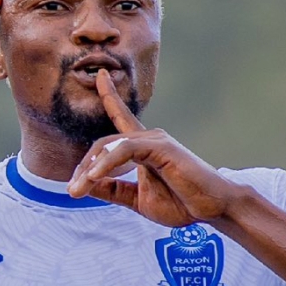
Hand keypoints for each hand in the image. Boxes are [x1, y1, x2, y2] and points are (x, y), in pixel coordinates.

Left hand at [67, 69, 241, 226]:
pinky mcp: (161, 147)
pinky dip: (107, 163)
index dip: (109, 95)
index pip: (121, 116)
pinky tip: (94, 178)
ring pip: (110, 145)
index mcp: (142, 147)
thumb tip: (86, 185)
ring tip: (78, 190)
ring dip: (90, 169)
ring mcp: (155, 140)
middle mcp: (148, 137)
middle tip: (73, 191)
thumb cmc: (181, 202)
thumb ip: (113, 189)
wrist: (212, 210)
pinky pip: (125, 149)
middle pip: (103, 143)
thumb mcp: (136, 199)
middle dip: (83, 167)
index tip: (98, 75)